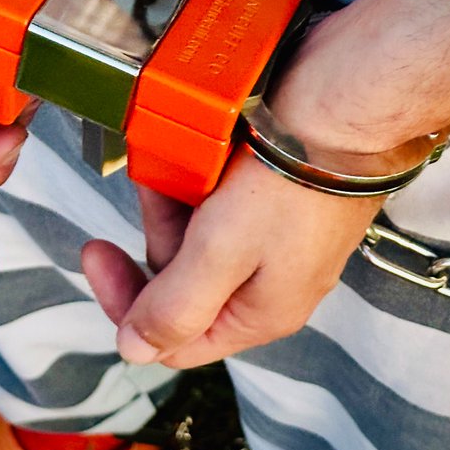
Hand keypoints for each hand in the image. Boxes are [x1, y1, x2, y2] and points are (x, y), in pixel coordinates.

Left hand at [81, 0, 449, 364]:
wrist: (354, 98)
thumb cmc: (296, 174)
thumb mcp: (222, 252)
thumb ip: (174, 308)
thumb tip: (135, 351)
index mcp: (261, 311)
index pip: (174, 339)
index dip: (125, 302)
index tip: (95, 249)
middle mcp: (273, 281)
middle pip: (184, 278)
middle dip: (159, 227)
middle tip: (159, 179)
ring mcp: (280, 235)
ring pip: (200, 231)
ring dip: (177, 193)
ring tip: (180, 152)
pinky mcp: (281, 192)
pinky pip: (222, 196)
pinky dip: (203, 173)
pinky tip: (203, 146)